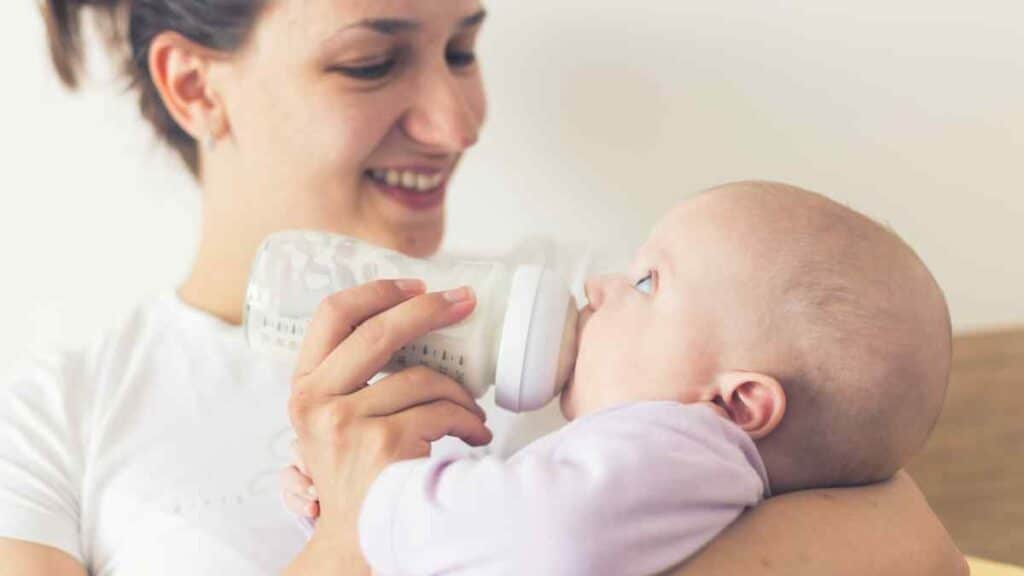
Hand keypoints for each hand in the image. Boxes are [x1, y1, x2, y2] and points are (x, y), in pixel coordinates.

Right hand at [287, 279, 491, 553]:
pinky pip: (441, 412)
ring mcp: (348, 423)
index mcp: (303, 387)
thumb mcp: (333, 421)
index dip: (378, 291)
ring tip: (473, 410)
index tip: (417, 285)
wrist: (358, 538)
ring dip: (460, 393)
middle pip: (380, 331)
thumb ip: (352, 377)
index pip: (332, 314)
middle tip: (464, 302)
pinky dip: (468, 422)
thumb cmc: (358, 475)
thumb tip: (410, 320)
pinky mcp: (384, 444)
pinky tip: (474, 434)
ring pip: (422, 379)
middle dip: (430, 309)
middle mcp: (316, 402)